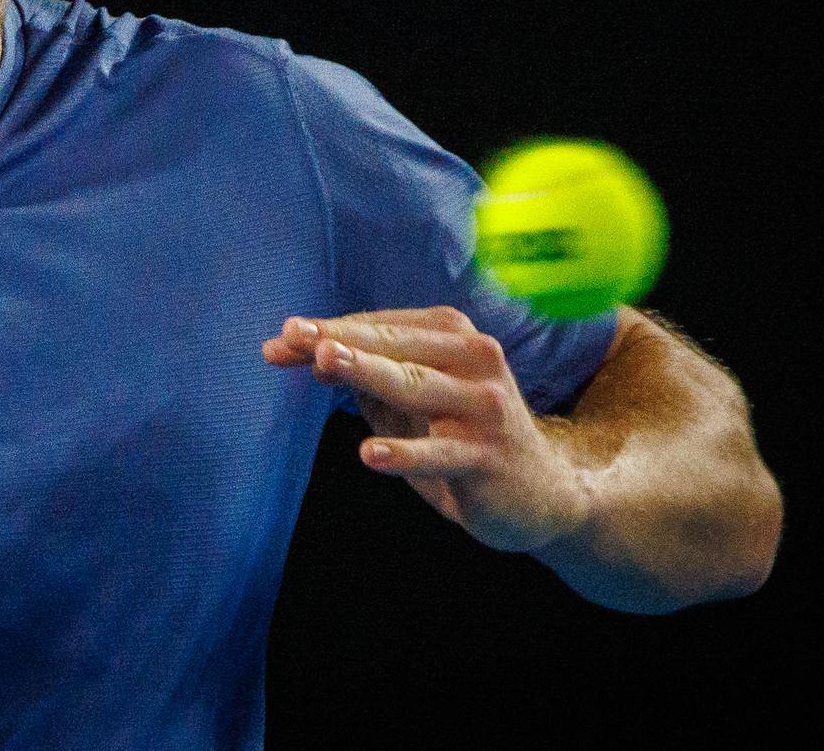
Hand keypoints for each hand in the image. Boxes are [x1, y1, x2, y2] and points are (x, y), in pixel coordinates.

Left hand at [262, 307, 589, 553]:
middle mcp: (475, 360)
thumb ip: (362, 374)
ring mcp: (484, 408)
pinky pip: (440, 453)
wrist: (542, 494)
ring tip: (324, 363)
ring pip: (417, 386)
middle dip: (343, 339)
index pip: (382, 328)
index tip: (281, 338)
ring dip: (369, 372)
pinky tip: (369, 454)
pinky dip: (405, 452)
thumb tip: (299, 350)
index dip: (330, 331)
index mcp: (453, 336)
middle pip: (397, 347)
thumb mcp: (410, 400)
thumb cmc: (460, 434)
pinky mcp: (487, 458)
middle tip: (295, 334)